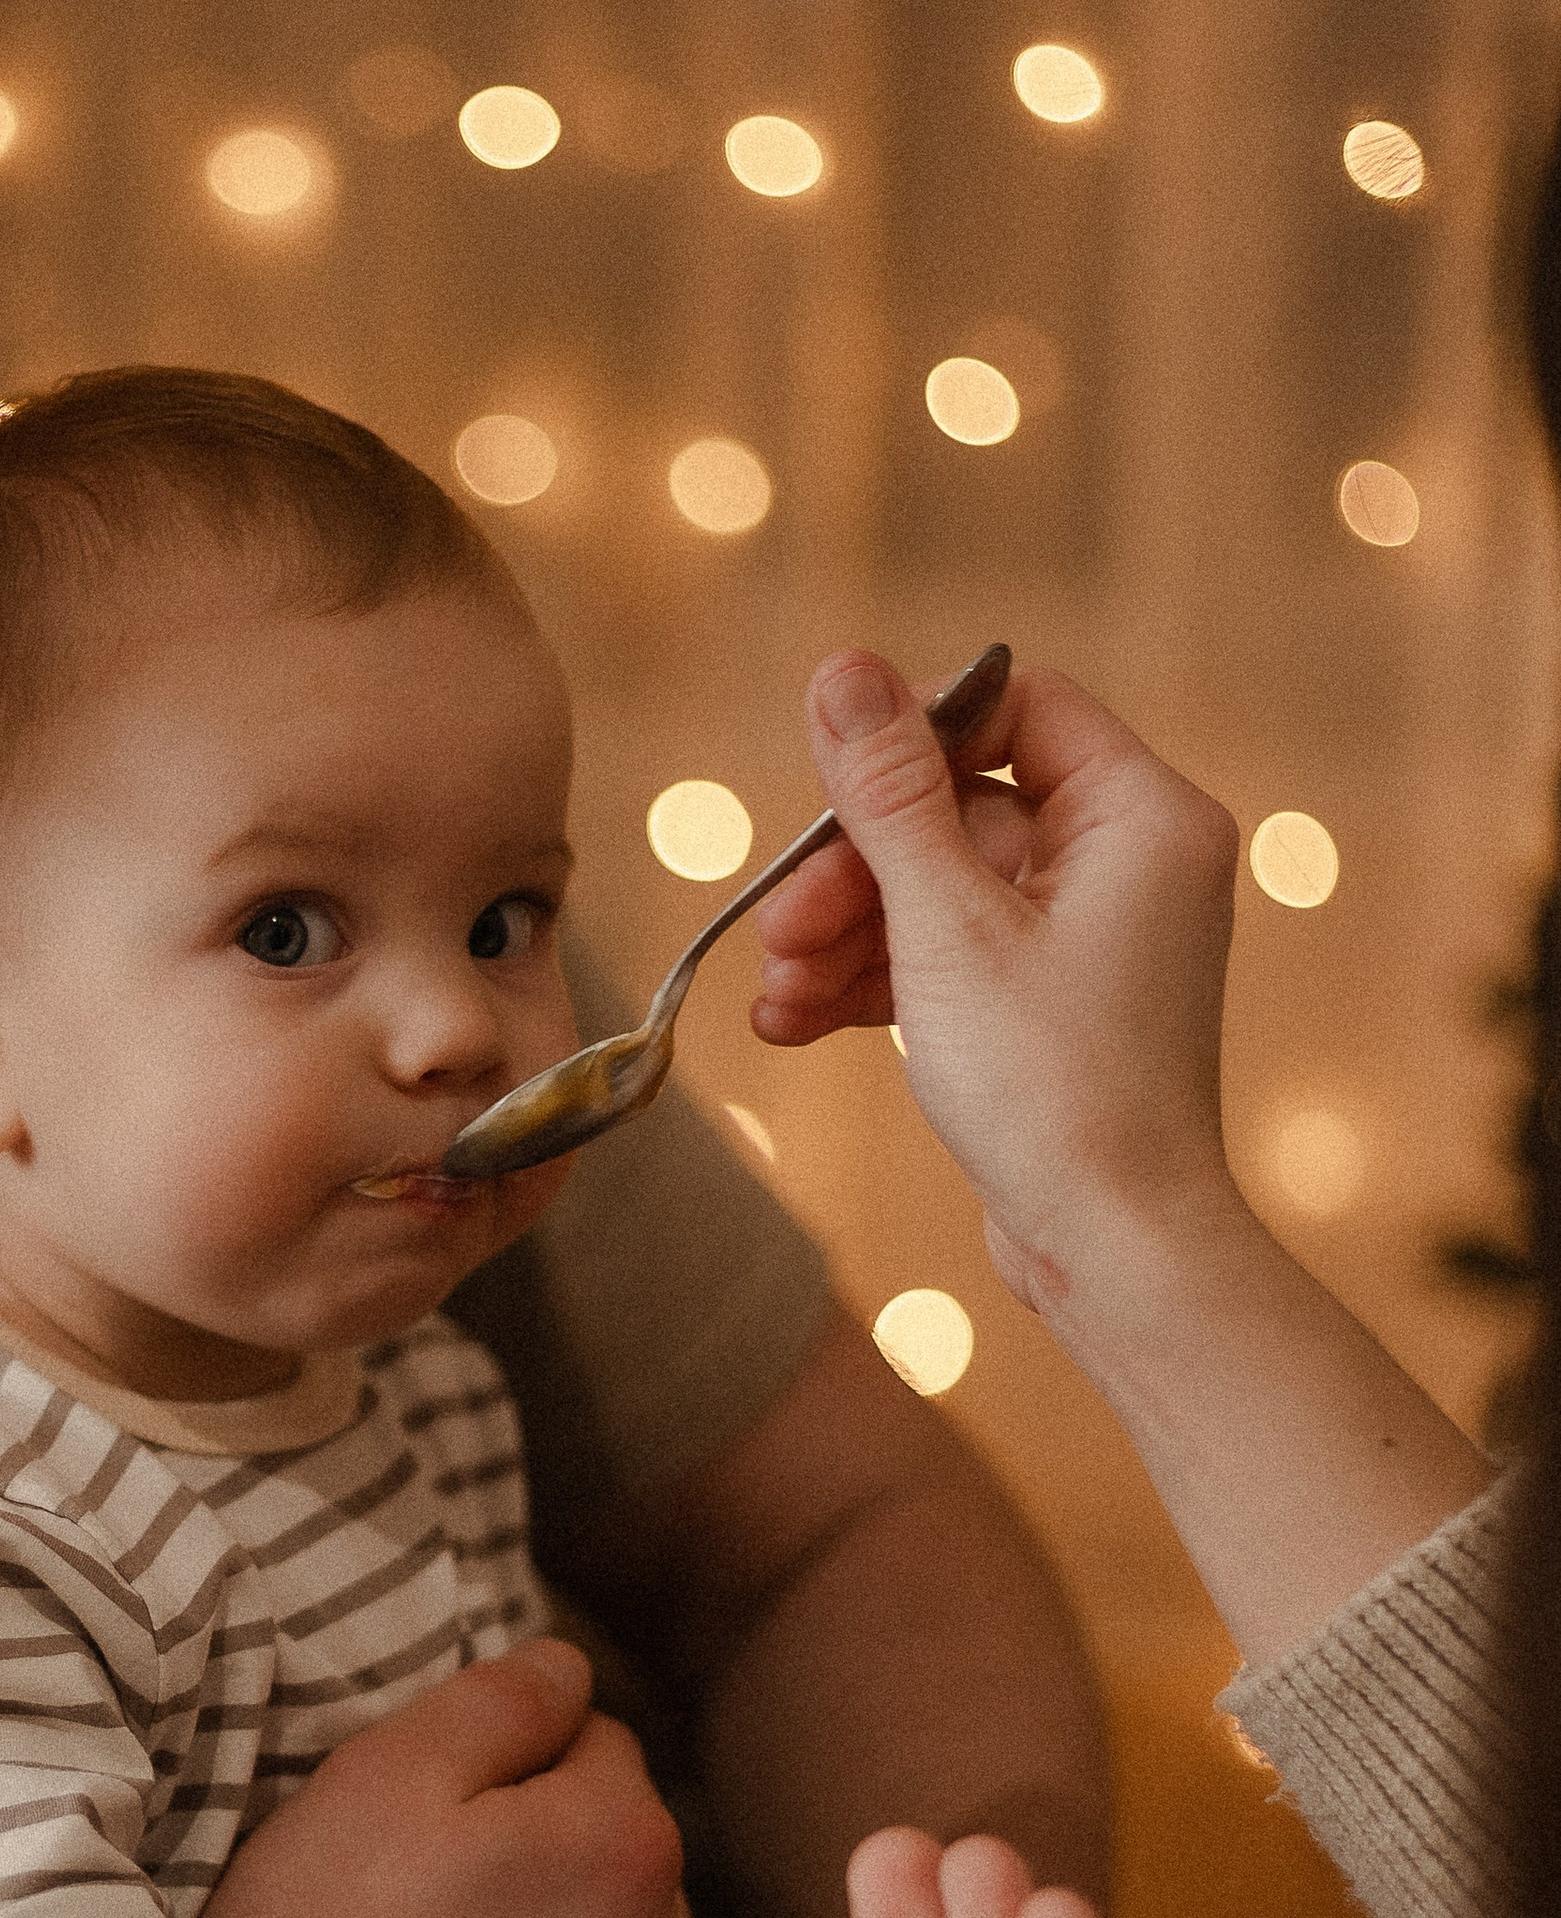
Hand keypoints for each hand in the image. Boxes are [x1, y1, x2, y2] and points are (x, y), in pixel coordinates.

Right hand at [749, 655, 1244, 1316]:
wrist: (1112, 1248)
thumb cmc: (1056, 1089)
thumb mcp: (947, 925)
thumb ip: (889, 793)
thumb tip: (842, 669)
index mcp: (1141, 818)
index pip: (1016, 707)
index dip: (912, 733)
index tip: (827, 782)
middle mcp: (1129, 863)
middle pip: (958, 808)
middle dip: (855, 868)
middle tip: (779, 923)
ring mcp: (1088, 937)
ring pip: (939, 889)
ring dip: (847, 934)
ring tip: (777, 993)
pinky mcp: (1048, 1004)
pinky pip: (949, 955)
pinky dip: (876, 981)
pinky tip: (794, 1023)